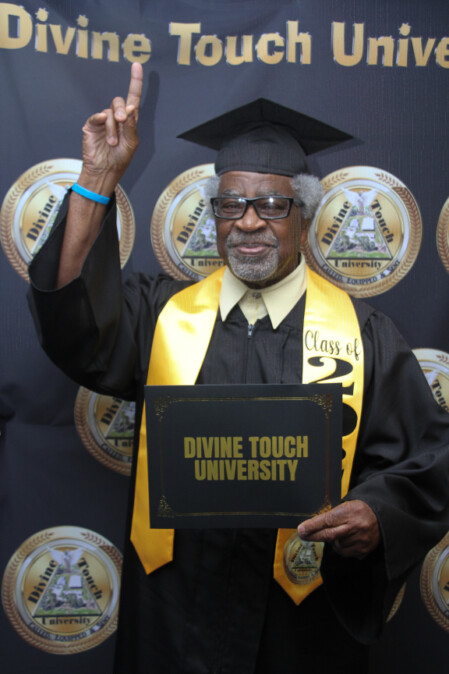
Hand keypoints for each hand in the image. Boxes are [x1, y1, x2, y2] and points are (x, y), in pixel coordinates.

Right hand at [80, 62, 142, 184]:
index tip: (137, 66)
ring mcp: (103, 121)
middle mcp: (116, 118)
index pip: (133, 98)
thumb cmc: (120, 159)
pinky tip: (102, 123)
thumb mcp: (131, 143)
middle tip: (121, 120)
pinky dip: (100, 119)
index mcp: (129, 121)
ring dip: (112, 128)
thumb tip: (130, 108)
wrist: (104, 171)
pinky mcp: (91, 125)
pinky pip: (96, 116)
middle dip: (121, 110)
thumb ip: (131, 126)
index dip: (135, 82)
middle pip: (119, 101)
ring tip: (112, 143)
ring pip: (109, 112)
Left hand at [297, 500, 379, 558]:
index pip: (328, 520)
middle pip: (330, 535)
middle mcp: (356, 526)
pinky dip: (342, 547)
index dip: (313, 525)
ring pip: (336, 545)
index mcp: (350, 512)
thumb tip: (310, 526)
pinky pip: (345, 552)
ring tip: (340, 533)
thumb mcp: (346, 506)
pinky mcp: (363, 550)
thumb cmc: (360, 511)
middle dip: (314, 535)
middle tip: (304, 535)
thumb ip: (331, 515)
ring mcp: (360, 540)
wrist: (381, 519)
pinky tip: (347, 540)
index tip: (301, 529)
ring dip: (333, 541)